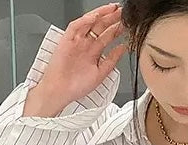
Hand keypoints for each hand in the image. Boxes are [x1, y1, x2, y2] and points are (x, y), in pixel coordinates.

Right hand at [24, 3, 126, 117]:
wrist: (60, 90)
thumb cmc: (76, 86)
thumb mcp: (101, 74)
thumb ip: (112, 61)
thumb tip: (123, 48)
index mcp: (93, 52)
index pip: (107, 36)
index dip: (117, 29)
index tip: (127, 23)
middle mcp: (85, 45)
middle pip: (100, 27)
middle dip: (112, 18)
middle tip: (123, 12)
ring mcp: (76, 41)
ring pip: (89, 23)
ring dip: (101, 15)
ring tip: (112, 9)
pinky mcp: (66, 40)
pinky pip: (76, 26)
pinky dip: (85, 21)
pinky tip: (95, 16)